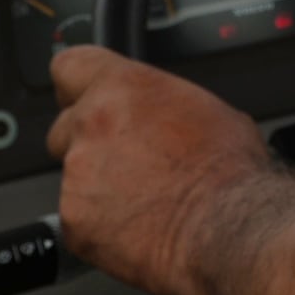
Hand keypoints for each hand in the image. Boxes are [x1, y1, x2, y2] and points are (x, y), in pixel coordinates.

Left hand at [47, 45, 281, 294]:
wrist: (227, 229)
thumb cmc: (228, 174)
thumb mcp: (208, 110)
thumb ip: (164, 105)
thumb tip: (164, 116)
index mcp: (123, 88)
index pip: (70, 65)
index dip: (74, 86)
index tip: (80, 98)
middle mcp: (92, 124)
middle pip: (65, 128)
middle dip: (88, 146)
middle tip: (126, 165)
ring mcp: (77, 173)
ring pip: (73, 178)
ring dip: (97, 189)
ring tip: (143, 203)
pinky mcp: (73, 219)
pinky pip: (77, 221)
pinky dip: (99, 228)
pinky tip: (137, 229)